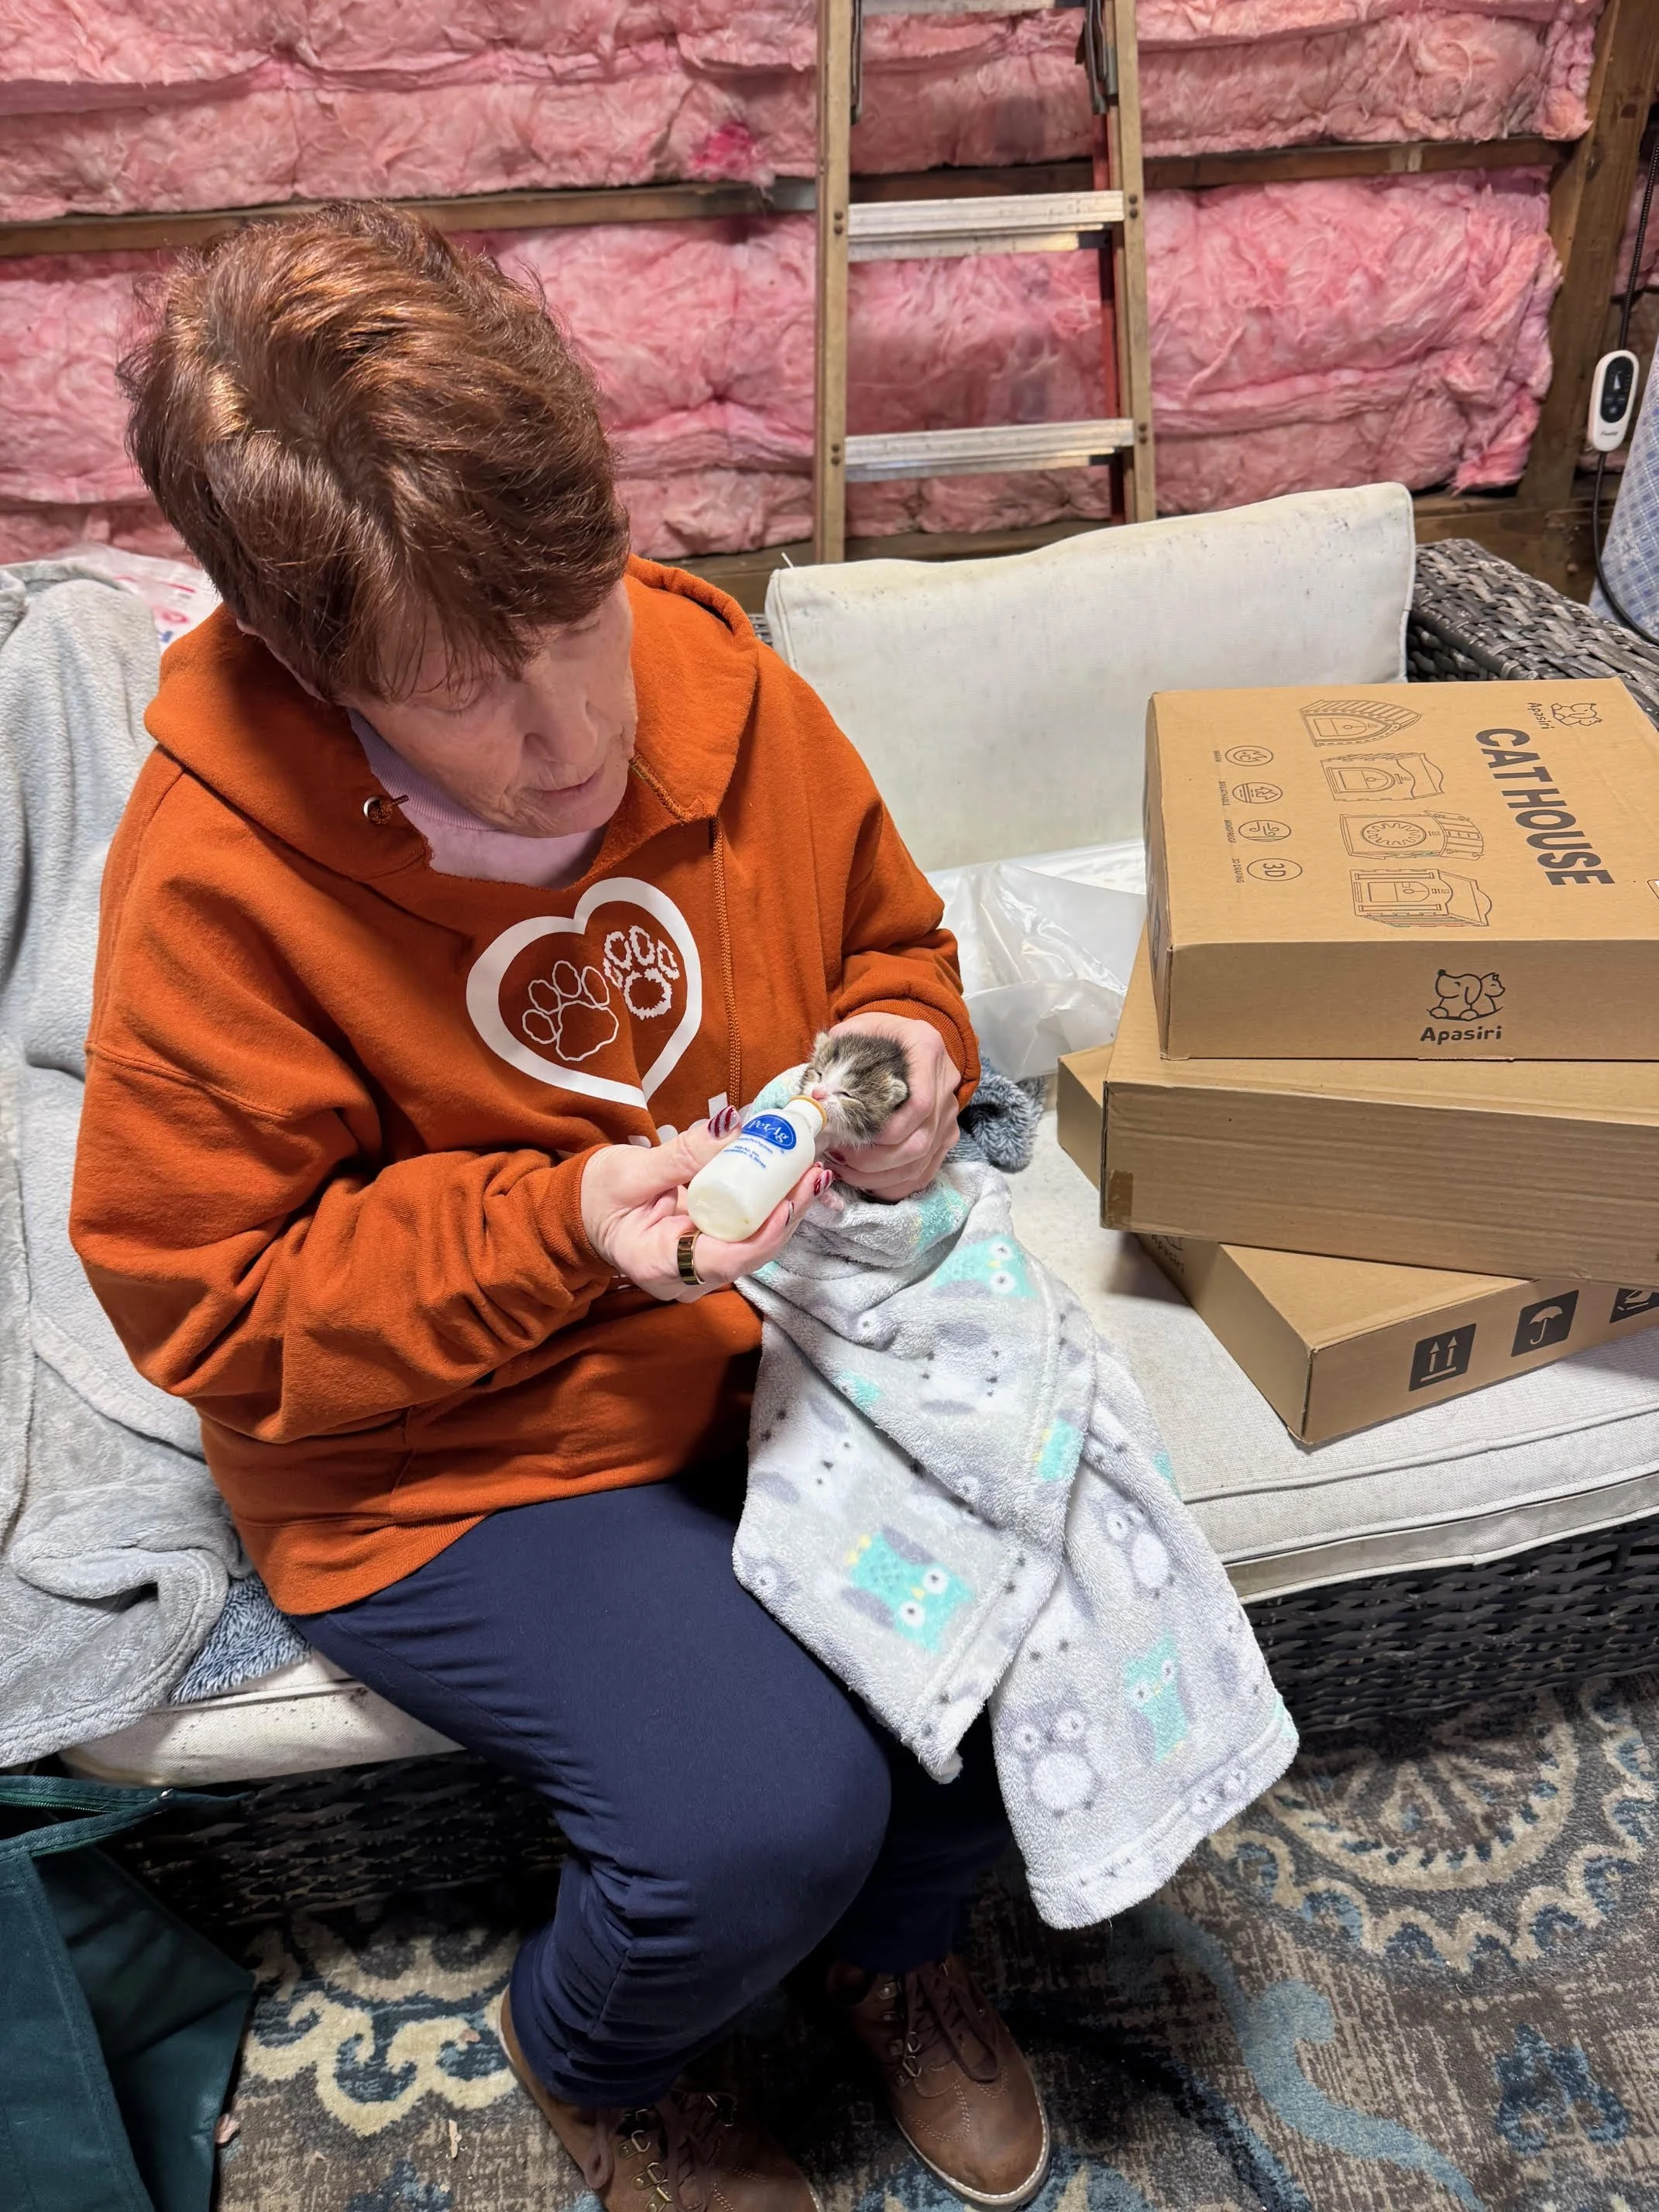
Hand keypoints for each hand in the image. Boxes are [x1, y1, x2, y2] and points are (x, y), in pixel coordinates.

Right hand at [580, 1109, 829, 1302]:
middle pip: (750, 1253)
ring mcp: (700, 1271)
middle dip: (786, 1214)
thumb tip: (735, 1126)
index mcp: (659, 1264)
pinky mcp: (710, 1255)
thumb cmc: (598, 1196)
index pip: (726, 1260)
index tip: (790, 1199)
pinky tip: (790, 1182)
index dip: (764, 1233)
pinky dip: (769, 1208)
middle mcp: (686, 1280)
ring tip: (810, 1172)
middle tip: (812, 1171)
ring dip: (784, 1209)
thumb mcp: (632, 1170)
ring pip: (754, 1246)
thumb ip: (685, 1154)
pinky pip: (747, 1235)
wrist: (583, 1214)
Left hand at [824, 1012, 960, 1201]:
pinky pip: (926, 1171)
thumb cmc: (877, 1033)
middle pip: (921, 1140)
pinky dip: (896, 1184)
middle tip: (841, 1159)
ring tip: (847, 1170)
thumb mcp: (857, 1027)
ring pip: (923, 1161)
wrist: (904, 1037)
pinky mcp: (945, 1136)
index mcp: (927, 1049)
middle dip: (877, 1160)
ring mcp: (949, 1114)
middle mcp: (946, 1083)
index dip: (890, 1129)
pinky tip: (868, 1181)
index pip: (921, 1103)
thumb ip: (838, 1049)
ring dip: (882, 1175)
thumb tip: (817, 1092)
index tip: (856, 1136)